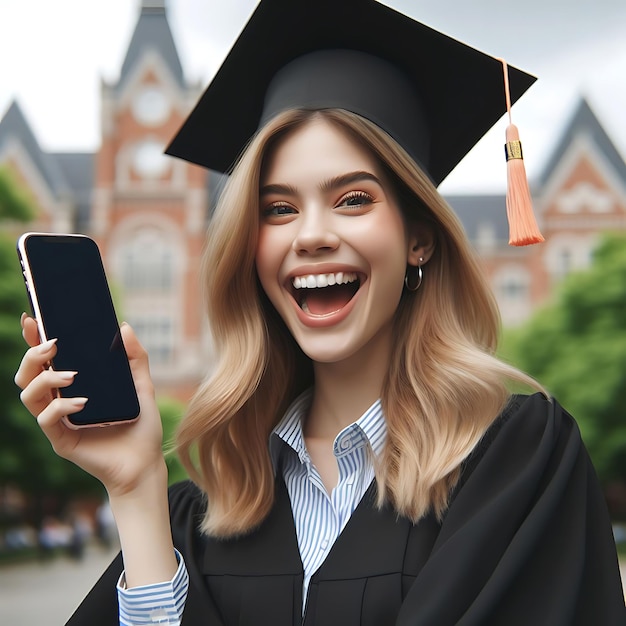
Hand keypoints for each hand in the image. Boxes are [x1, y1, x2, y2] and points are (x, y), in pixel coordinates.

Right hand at [14, 314, 166, 497]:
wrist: (146, 463)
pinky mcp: (62, 440)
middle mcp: (60, 401)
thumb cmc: (141, 425)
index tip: (32, 318)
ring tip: (71, 374)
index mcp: (73, 386)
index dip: (34, 339)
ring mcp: (58, 421)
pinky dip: (60, 406)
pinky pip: (47, 419)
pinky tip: (81, 402)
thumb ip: (135, 357)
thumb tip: (123, 327)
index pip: (45, 360)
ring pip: (28, 395)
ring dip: (45, 379)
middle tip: (53, 345)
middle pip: (27, 374)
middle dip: (32, 355)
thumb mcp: (142, 386)